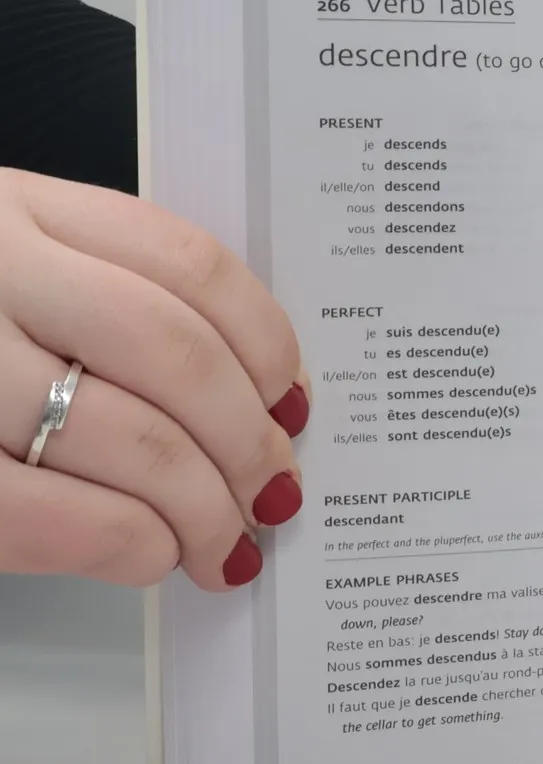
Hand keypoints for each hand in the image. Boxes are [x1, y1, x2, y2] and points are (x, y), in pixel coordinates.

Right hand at [0, 170, 309, 590]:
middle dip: (247, 439)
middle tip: (275, 490)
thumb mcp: (1, 265)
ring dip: (203, 505)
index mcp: (14, 209)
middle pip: (174, 355)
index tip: (292, 399)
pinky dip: (123, 543)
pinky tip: (149, 554)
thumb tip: (251, 398)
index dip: (264, 342)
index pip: (186, 262)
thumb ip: (98, 297)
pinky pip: (44, 512)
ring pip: (128, 437)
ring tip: (227, 541)